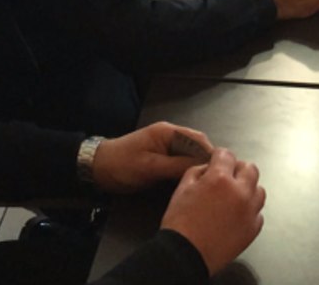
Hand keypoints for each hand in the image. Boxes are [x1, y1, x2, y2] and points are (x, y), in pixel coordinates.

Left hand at [90, 121, 213, 193]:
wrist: (97, 168)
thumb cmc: (121, 165)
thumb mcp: (150, 168)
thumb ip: (177, 166)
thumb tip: (203, 168)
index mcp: (168, 132)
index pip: (199, 140)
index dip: (211, 156)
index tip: (222, 174)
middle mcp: (171, 136)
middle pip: (198, 147)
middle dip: (207, 163)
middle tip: (217, 182)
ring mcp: (167, 146)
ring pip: (191, 156)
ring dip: (199, 168)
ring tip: (208, 185)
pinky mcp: (163, 157)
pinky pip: (182, 162)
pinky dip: (189, 171)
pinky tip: (194, 184)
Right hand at [160, 148, 265, 274]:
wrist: (185, 255)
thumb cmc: (180, 224)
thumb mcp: (181, 189)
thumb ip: (197, 171)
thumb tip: (208, 168)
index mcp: (220, 179)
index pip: (227, 155)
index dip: (219, 156)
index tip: (217, 160)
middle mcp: (240, 193)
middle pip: (250, 169)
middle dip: (238, 169)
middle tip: (227, 177)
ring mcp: (249, 212)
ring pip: (259, 191)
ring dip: (247, 189)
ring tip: (233, 197)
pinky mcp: (253, 230)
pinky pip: (258, 214)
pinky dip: (249, 211)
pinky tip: (235, 215)